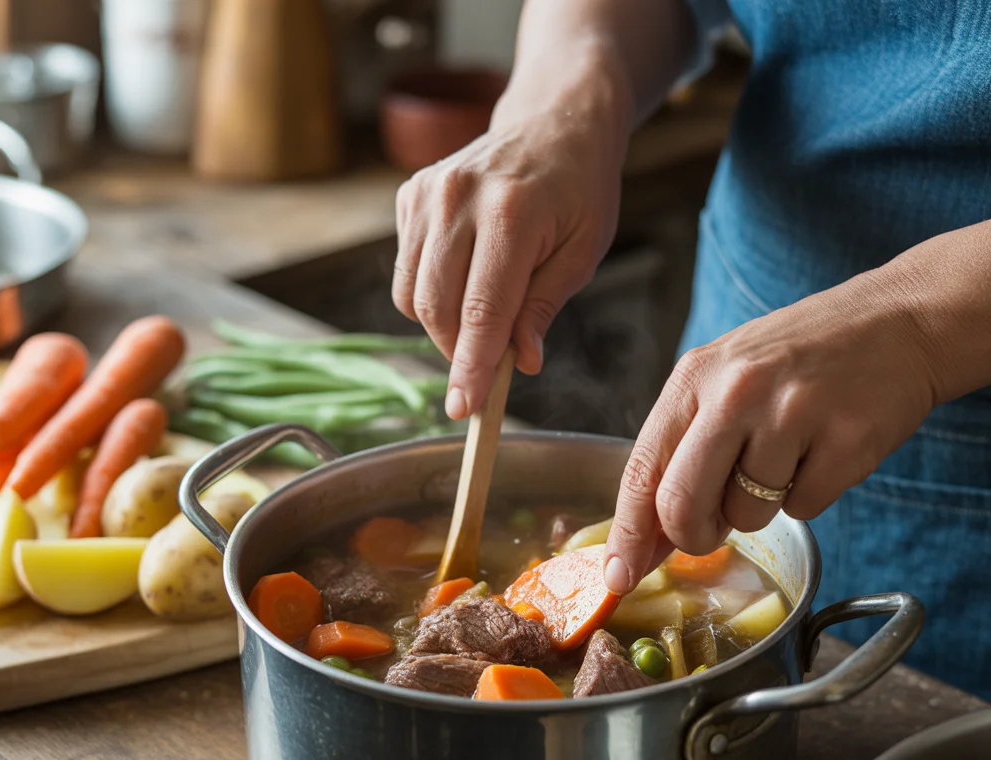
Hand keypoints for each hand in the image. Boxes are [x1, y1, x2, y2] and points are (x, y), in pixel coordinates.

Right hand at [391, 74, 628, 419]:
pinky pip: (407, 273)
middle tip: (489, 363)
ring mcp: (428, 193)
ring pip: (414, 296)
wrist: (553, 120)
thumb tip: (519, 363)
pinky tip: (465, 276)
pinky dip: (431, 294)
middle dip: (459, 352)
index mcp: (512, 212)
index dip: (471, 368)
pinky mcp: (410, 195)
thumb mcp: (583, 251)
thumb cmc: (578, 189)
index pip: (482, 310)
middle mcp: (459, 198)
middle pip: (437, 308)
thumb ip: (544, 307)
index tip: (463, 409)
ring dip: (443, 326)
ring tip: (484, 314)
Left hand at [602, 273, 941, 593]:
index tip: (618, 577)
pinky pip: (804, 510)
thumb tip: (645, 541)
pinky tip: (823, 449)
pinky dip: (810, 494)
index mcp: (694, 378)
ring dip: (761, 507)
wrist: (898, 320)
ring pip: (746, 516)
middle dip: (692, 537)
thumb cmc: (799, 359)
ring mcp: (792, 414)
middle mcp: (736, 392)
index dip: (627, 535)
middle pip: (681, 505)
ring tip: (789, 452)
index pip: (641, 471)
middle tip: (712, 531)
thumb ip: (682, 452)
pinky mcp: (846, 440)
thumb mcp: (725, 382)